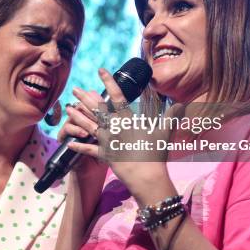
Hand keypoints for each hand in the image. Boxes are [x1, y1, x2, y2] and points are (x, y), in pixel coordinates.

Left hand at [66, 68, 169, 193]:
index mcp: (128, 121)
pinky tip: (69, 142)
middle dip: (85, 98)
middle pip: (97, 110)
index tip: (101, 71)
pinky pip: (89, 150)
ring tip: (68, 108)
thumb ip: (170, 117)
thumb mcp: (164, 133)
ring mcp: (109, 142)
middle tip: (75, 89)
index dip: (109, 83)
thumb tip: (181, 105)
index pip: (117, 98)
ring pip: (89, 126)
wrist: (148, 178)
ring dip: (77, 117)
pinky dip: (79, 147)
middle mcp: (116, 129)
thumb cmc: (156, 155)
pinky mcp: (105, 156)